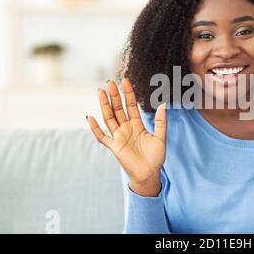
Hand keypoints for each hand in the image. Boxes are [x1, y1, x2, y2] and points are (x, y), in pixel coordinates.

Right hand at [86, 77, 166, 195]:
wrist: (149, 174)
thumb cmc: (156, 157)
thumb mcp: (161, 137)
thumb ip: (161, 122)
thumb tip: (163, 105)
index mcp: (137, 124)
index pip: (130, 105)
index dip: (128, 93)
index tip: (125, 81)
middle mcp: (126, 128)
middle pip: (118, 109)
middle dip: (114, 96)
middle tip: (110, 82)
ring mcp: (119, 136)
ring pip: (109, 118)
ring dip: (104, 106)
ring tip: (100, 92)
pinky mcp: (114, 147)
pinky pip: (102, 137)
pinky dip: (95, 128)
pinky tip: (90, 118)